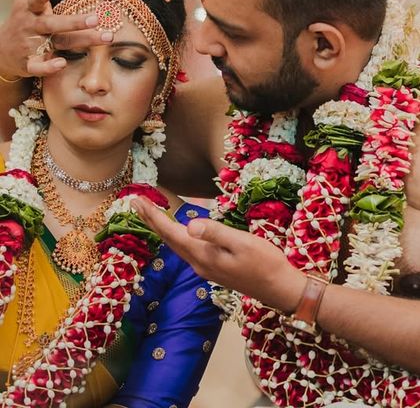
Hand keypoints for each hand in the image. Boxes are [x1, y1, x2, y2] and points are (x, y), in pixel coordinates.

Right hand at [0, 0, 110, 78]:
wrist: (3, 49)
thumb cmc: (23, 18)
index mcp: (30, 9)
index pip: (35, 1)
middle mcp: (31, 26)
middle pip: (53, 24)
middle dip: (74, 22)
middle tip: (96, 18)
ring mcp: (31, 46)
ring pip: (58, 43)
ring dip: (81, 40)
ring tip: (103, 38)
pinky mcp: (30, 64)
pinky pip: (39, 67)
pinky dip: (49, 67)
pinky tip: (63, 63)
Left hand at [132, 196, 305, 310]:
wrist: (280, 289)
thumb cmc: (265, 263)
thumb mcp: (242, 243)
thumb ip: (215, 233)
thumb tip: (190, 224)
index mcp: (203, 255)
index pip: (170, 233)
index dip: (152, 216)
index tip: (136, 200)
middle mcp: (199, 263)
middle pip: (168, 240)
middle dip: (151, 221)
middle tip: (135, 203)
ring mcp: (205, 268)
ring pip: (176, 245)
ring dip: (161, 229)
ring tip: (150, 214)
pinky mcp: (214, 269)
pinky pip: (186, 249)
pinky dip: (175, 236)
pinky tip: (177, 231)